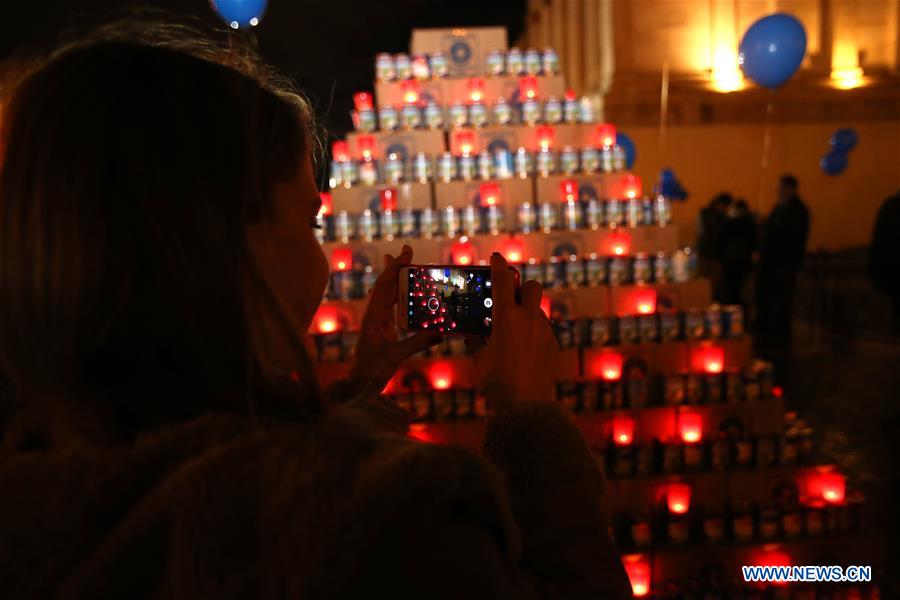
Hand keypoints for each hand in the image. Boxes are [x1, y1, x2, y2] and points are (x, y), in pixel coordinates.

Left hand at [346, 245, 440, 398]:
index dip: (394, 268)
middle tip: (407, 251)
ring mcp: (378, 323)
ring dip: (398, 280)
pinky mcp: (384, 331)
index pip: (383, 286)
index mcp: (373, 317)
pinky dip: (403, 298)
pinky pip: (394, 309)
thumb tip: (441, 333)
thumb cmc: (371, 371)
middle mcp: (374, 316)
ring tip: (404, 263)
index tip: (405, 254)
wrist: (358, 387)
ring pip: (389, 295)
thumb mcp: (395, 356)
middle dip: (396, 268)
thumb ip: (418, 343)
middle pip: (386, 286)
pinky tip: (407, 292)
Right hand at [475, 253, 557, 408]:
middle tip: (510, 297)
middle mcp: (529, 319)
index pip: (503, 281)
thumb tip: (473, 334)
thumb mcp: (480, 358)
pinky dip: (534, 332)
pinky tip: (524, 350)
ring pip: (539, 310)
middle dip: (522, 287)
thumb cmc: (497, 381)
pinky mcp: (553, 345)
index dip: (499, 265)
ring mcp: (544, 331)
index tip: (496, 257)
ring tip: (514, 331)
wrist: (526, 405)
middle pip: (532, 286)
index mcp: (507, 317)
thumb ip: (478, 341)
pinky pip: (544, 330)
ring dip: (528, 313)